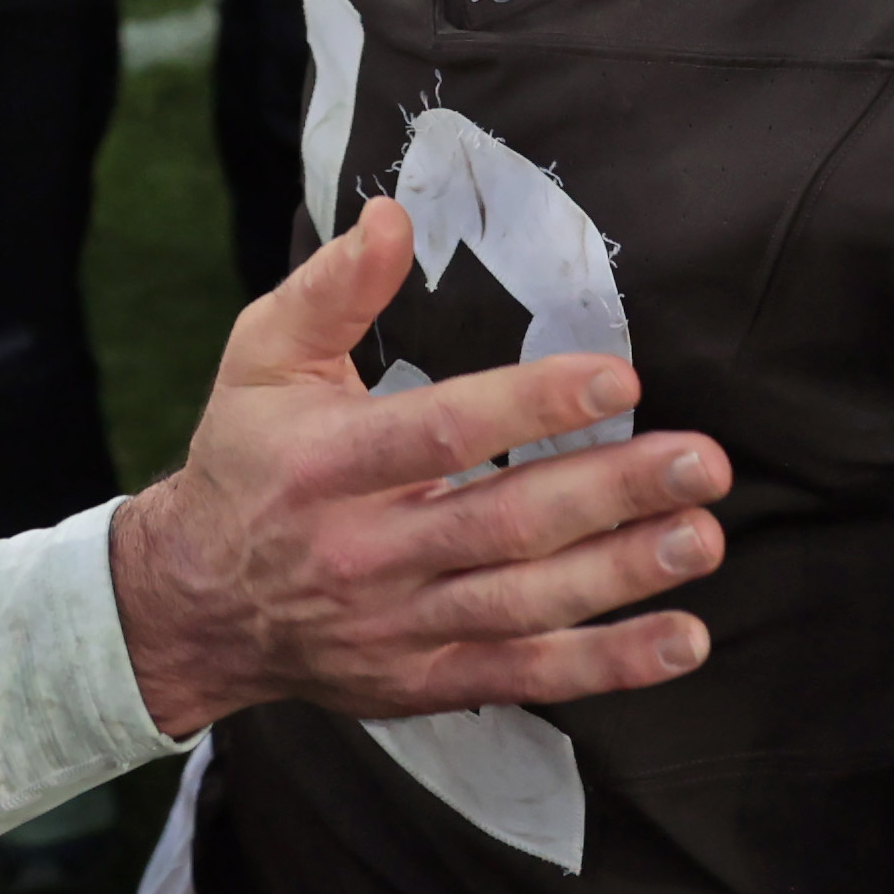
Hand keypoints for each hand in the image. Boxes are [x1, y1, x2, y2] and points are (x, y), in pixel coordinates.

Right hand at [108, 196, 730, 735]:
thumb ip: (332, 287)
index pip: (441, 432)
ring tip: (702, 537)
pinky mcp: (423, 678)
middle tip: (701, 461)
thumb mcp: (262, 357)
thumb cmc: (244, 461)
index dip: (531, 408)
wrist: (191, 606)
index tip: (617, 377)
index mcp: (328, 462)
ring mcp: (397, 624)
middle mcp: (364, 550)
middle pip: (503, 523)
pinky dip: (609, 665)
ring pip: (526, 603)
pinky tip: (684, 640)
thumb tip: (393, 215)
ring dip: (623, 574)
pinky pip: (525, 676)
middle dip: (611, 491)